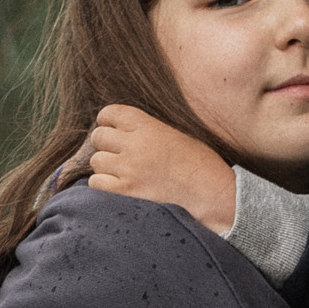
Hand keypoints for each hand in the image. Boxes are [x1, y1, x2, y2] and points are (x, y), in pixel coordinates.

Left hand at [85, 106, 237, 232]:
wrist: (212, 194)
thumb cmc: (201, 165)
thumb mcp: (178, 135)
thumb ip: (149, 130)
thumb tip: (126, 130)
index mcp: (149, 126)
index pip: (110, 113)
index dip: (107, 121)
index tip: (113, 129)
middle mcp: (135, 145)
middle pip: (99, 136)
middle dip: (106, 144)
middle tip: (118, 154)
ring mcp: (128, 169)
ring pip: (96, 161)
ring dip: (106, 167)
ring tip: (122, 173)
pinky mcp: (126, 192)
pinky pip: (96, 182)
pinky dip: (104, 185)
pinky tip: (119, 187)